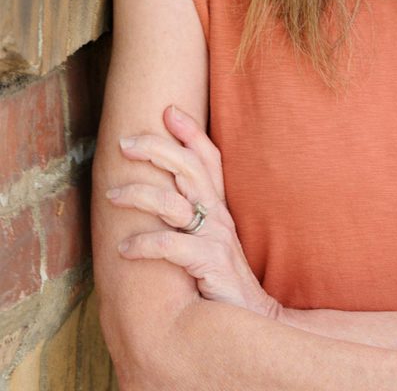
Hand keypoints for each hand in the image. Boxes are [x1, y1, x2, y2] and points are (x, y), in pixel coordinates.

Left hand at [107, 104, 280, 318]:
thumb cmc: (222, 277)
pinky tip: (124, 248)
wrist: (252, 318)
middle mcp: (219, 214)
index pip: (208, 158)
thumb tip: (164, 189)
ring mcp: (216, 237)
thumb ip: (195, 212)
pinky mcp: (209, 263)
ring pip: (175, 203)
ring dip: (140, 194)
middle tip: (124, 142)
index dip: (190, 132)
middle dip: (157, 149)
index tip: (168, 110)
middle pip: (189, 168)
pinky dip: (146, 244)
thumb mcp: (212, 238)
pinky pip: (173, 247)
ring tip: (112, 194)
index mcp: (219, 205)